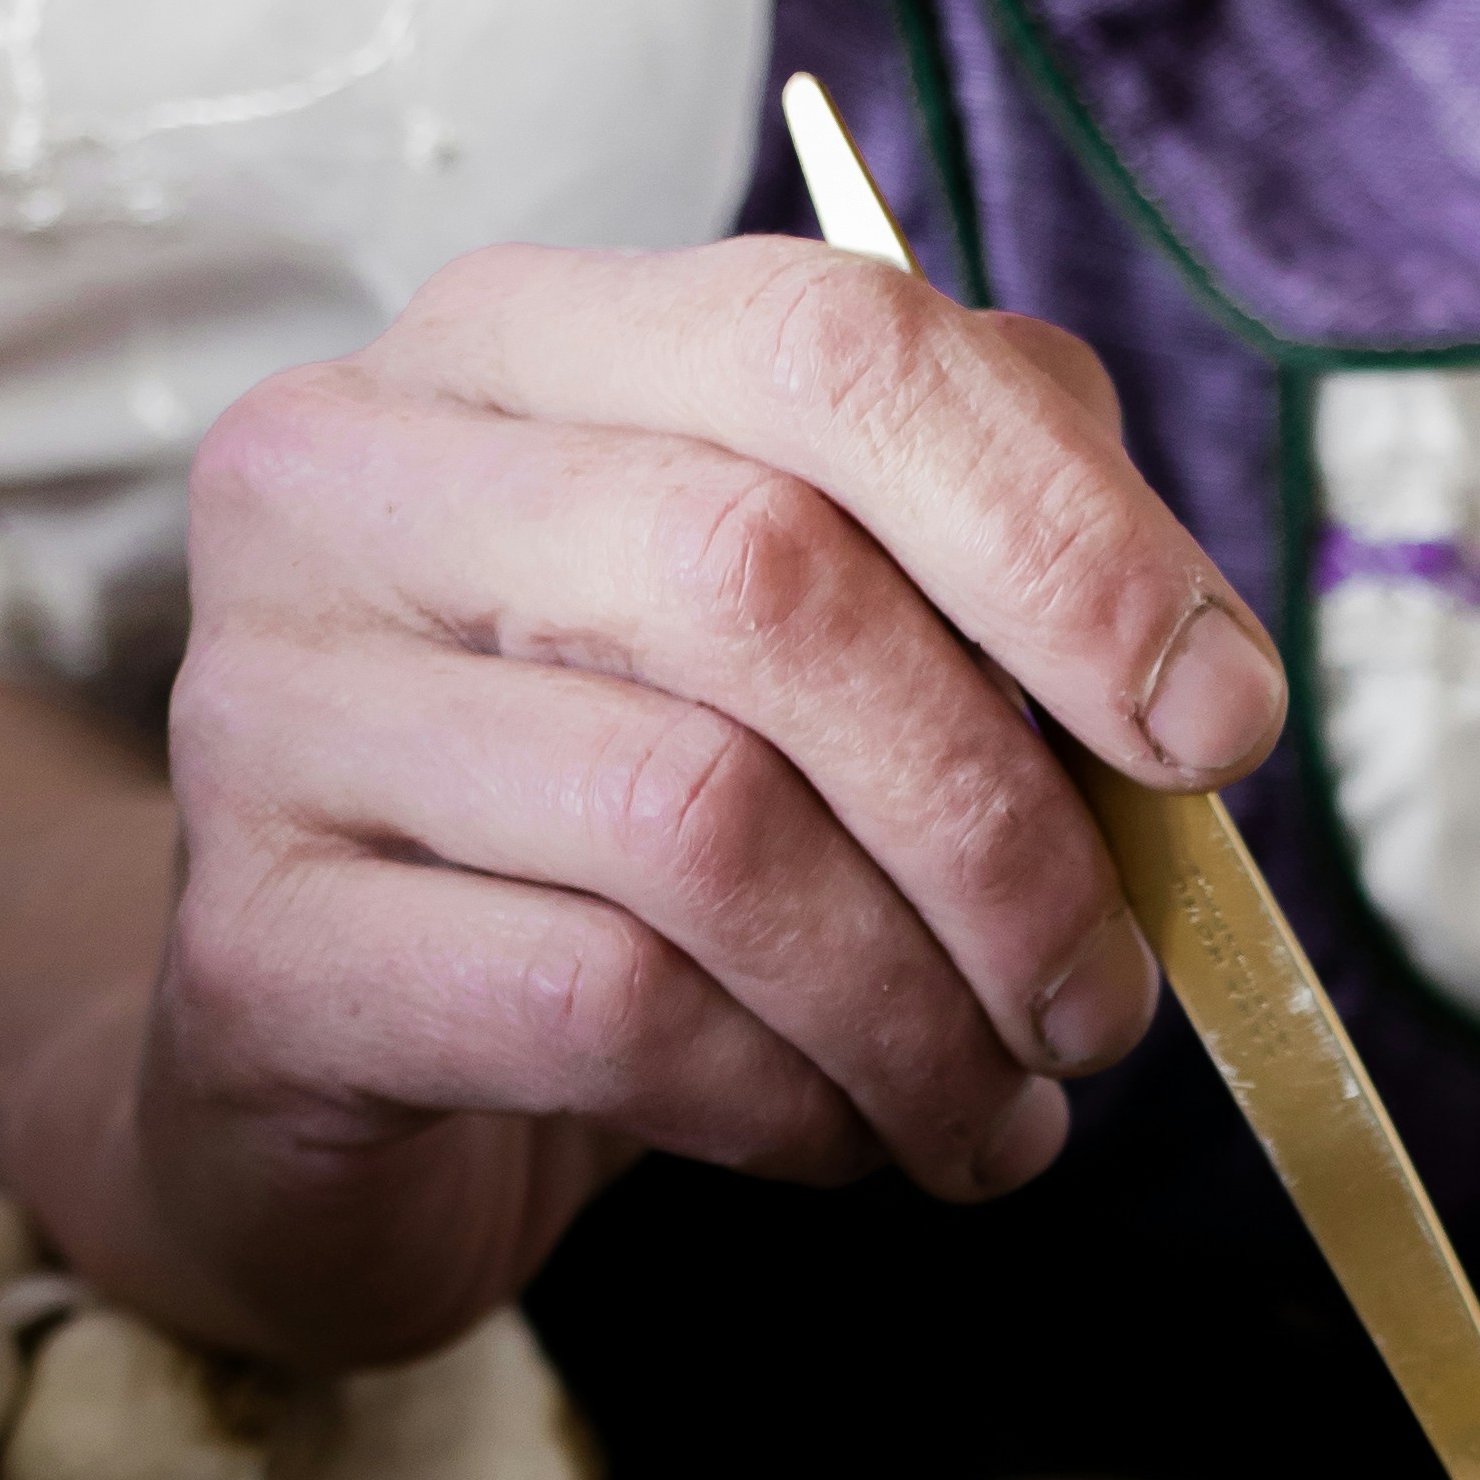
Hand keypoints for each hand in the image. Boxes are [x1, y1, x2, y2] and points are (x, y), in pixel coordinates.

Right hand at [115, 237, 1284, 1355]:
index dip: (1063, 535)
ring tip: (994, 1112)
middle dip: (1002, 827)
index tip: (1221, 729)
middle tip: (1102, 1006)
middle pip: (768, 579)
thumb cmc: (612, 850)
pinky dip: (784, 1104)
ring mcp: (271, 707)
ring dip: (914, 1009)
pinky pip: (604, 1009)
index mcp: (524, 345)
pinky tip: (837, 1144)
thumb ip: (988, 587)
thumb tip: (1189, 667)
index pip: (828, 335)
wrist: (336, 1084)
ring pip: (697, 821)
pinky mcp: (258, 950)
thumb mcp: (812, 673)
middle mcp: (355, 478)